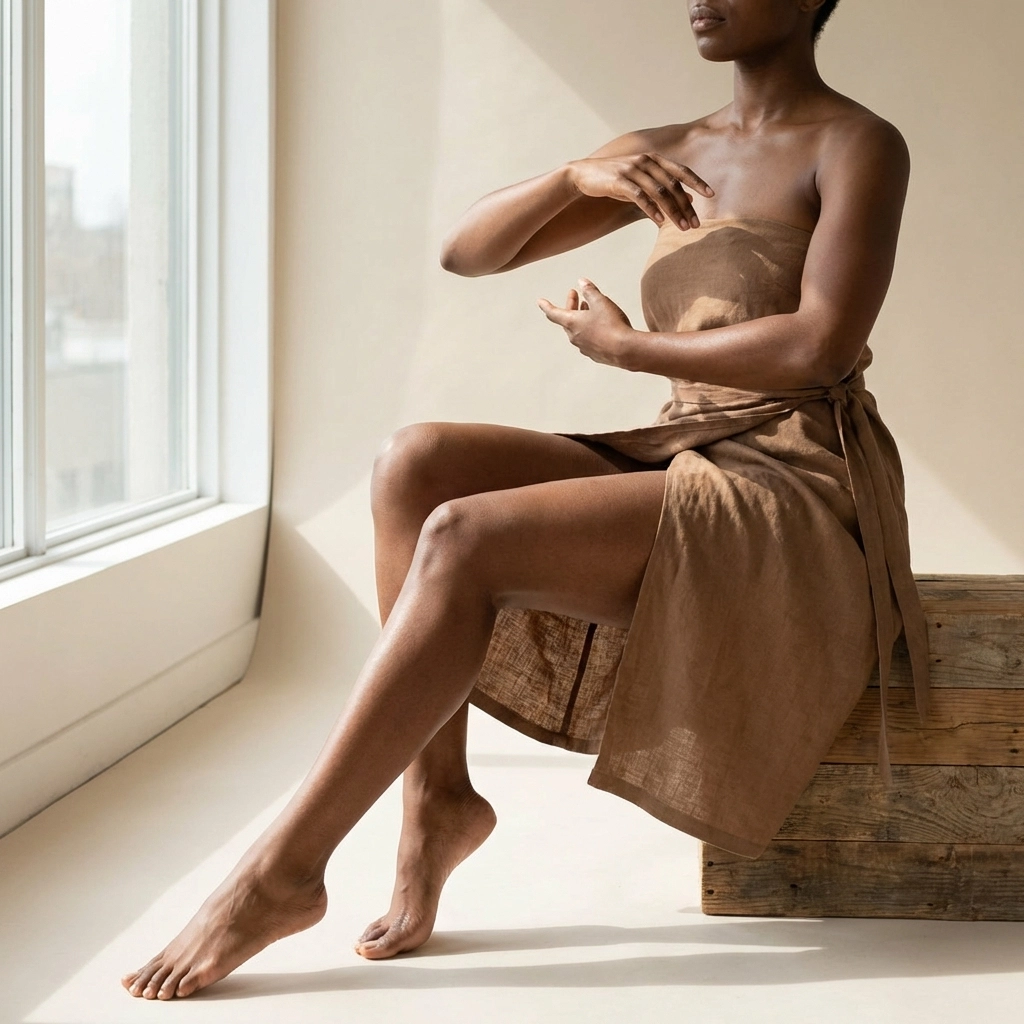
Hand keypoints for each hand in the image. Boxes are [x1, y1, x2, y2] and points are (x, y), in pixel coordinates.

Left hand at [537, 279, 635, 368]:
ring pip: (577, 330)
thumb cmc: (612, 325)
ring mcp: (584, 348)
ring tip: (588, 308)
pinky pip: (588, 340)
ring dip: (580, 318)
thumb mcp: (601, 302)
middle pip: (567, 320)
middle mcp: (574, 337)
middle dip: (570, 306)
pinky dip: (589, 330)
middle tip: (575, 295)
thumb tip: (582, 282)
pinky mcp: (595, 355)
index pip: (553, 313)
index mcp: (572, 323)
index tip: (540, 301)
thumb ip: (590, 291)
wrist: (626, 351)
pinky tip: (599, 326)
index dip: (546, 306)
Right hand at [566, 151, 713, 229]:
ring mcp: (632, 170)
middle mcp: (645, 161)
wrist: (583, 175)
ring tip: (683, 227)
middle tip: (696, 224)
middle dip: (686, 206)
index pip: (680, 171)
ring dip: (673, 211)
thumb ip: (663, 189)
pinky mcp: (619, 181)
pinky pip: (640, 196)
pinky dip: (651, 209)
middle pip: (672, 185)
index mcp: (653, 159)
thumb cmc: (615, 180)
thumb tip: (689, 200)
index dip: (697, 182)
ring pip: (659, 192)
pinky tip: (660, 221)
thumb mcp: (642, 182)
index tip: (711, 195)